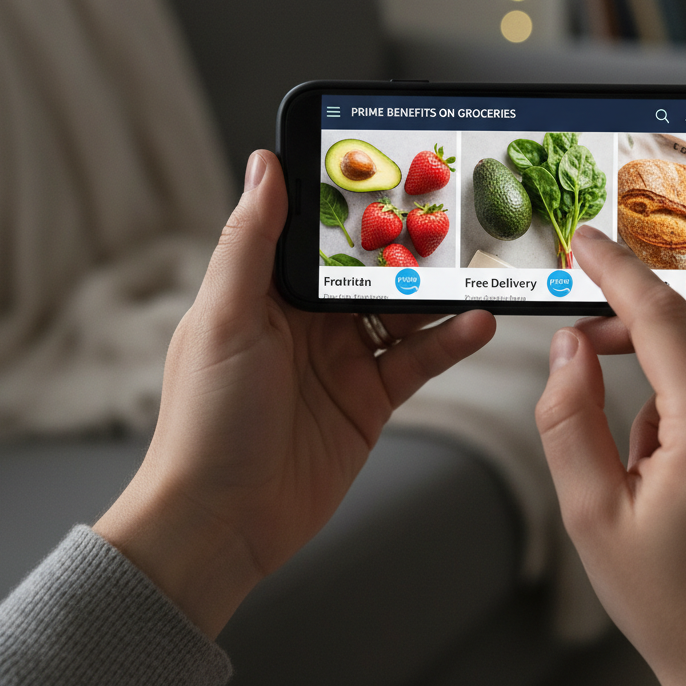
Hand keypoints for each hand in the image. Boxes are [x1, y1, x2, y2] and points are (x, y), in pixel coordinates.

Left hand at [94, 150, 494, 637]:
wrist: (223, 523)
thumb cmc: (207, 418)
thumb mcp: (225, 317)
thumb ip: (251, 241)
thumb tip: (265, 163)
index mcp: (267, 291)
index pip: (317, 232)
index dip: (352, 204)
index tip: (392, 170)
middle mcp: (308, 320)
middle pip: (370, 268)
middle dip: (409, 244)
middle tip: (454, 216)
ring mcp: (344, 358)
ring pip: (404, 309)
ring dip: (441, 291)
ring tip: (477, 269)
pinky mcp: (372, 397)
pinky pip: (420, 358)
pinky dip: (451, 339)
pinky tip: (478, 323)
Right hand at [535, 226, 685, 685]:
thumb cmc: (672, 604)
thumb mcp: (591, 515)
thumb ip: (567, 416)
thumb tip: (571, 347)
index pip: (660, 315)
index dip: (617, 270)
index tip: (588, 243)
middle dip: (644, 320)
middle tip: (596, 350)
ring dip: (681, 363)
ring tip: (652, 444)